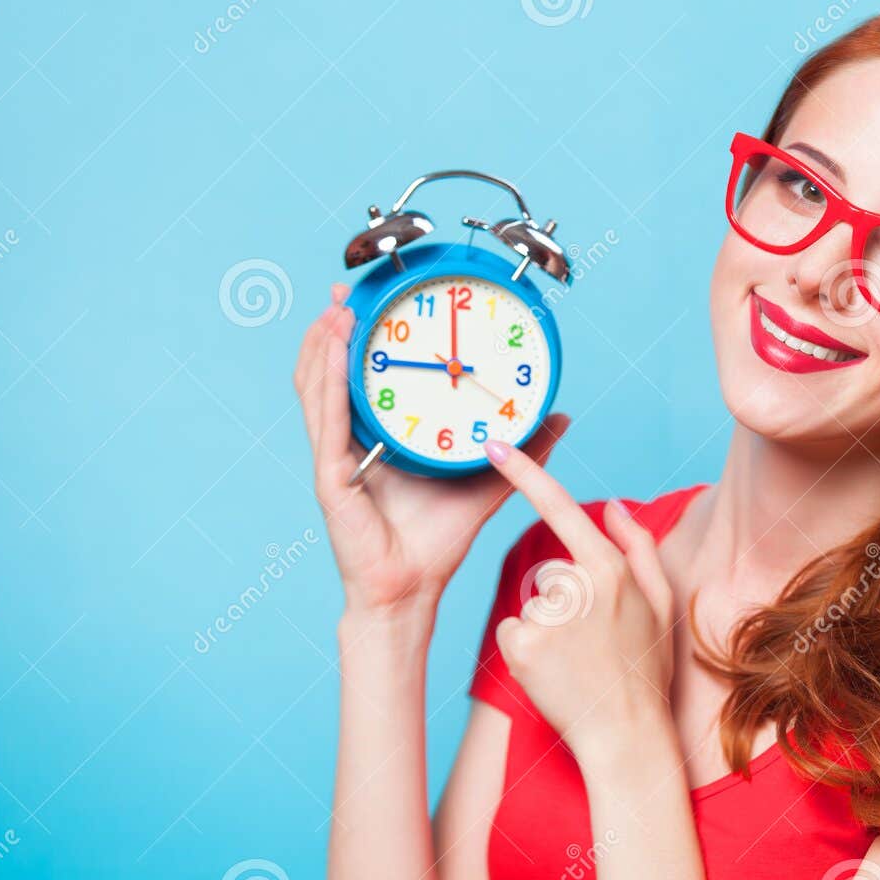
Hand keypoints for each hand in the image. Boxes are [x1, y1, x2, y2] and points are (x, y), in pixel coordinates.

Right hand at [293, 283, 568, 615]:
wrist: (413, 590)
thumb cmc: (439, 542)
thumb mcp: (489, 480)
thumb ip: (522, 447)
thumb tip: (561, 416)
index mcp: (377, 440)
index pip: (358, 379)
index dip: (359, 340)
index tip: (371, 300)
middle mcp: (349, 444)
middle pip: (328, 374)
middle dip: (333, 328)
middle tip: (347, 289)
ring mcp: (334, 459)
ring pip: (318, 389)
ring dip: (324, 344)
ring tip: (338, 307)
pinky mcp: (331, 477)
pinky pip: (328, 420)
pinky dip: (329, 380)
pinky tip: (336, 348)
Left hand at [482, 438, 675, 765]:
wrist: (628, 735)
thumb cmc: (646, 669)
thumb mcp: (660, 603)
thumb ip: (637, 547)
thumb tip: (612, 506)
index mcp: (610, 568)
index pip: (559, 507)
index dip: (524, 472)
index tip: (494, 445)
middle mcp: (577, 585)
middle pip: (550, 575)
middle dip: (562, 604)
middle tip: (592, 645)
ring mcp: (547, 616)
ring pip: (530, 606)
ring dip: (545, 631)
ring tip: (577, 663)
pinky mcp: (521, 645)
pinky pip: (512, 633)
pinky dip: (525, 652)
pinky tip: (554, 672)